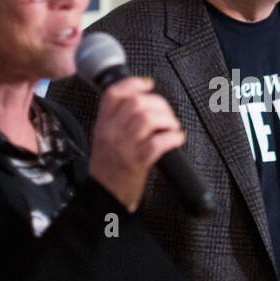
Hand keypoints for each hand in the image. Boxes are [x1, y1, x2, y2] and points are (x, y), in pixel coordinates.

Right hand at [88, 77, 184, 211]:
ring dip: (167, 120)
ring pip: (147, 119)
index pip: (113, 94)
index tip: (148, 85)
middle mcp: (111, 132)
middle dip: (159, 104)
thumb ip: (117, 120)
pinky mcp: (137, 162)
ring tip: (172, 127)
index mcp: (102, 124)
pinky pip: (158, 142)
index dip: (133, 84)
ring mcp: (124, 147)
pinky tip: (176, 139)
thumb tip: (142, 102)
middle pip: (136, 103)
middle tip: (166, 114)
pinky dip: (172, 138)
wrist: (103, 197)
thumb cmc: (108, 169)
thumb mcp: (103, 138)